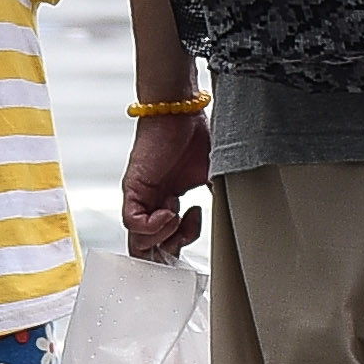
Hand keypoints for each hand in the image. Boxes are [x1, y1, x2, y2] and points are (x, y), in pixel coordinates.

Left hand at [123, 107, 209, 258]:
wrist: (180, 110)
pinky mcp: (132, 189)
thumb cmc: (194, 135)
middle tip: (184, 239)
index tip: (197, 230)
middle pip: (148, 248)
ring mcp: (140, 198)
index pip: (165, 241)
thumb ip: (216, 197)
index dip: (180, 246)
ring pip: (138, 240)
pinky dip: (152, 227)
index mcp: (168, 201)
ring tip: (177, 219)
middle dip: (168, 253)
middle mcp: (151, 203)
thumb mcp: (211, 174)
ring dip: (162, 238)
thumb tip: (231, 214)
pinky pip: (132, 222)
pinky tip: (169, 213)